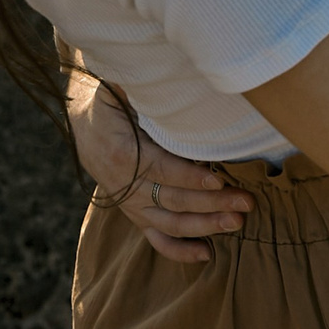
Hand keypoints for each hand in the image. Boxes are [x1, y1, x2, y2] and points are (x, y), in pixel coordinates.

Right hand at [67, 72, 251, 262]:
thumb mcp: (122, 88)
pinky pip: (156, 239)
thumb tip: (173, 74)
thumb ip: (145, 89)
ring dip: (205, 226)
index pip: (162, 170)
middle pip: (173, 200)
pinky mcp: (135, 214)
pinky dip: (179, 251)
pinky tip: (207, 254)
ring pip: (169, 224)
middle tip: (245, 202)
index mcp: (122, 153)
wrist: (83, 123)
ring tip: (236, 222)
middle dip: (212, 204)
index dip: (191, 177)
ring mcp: (131, 204)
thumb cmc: (112, 100)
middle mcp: (125, 185)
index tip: (219, 180)